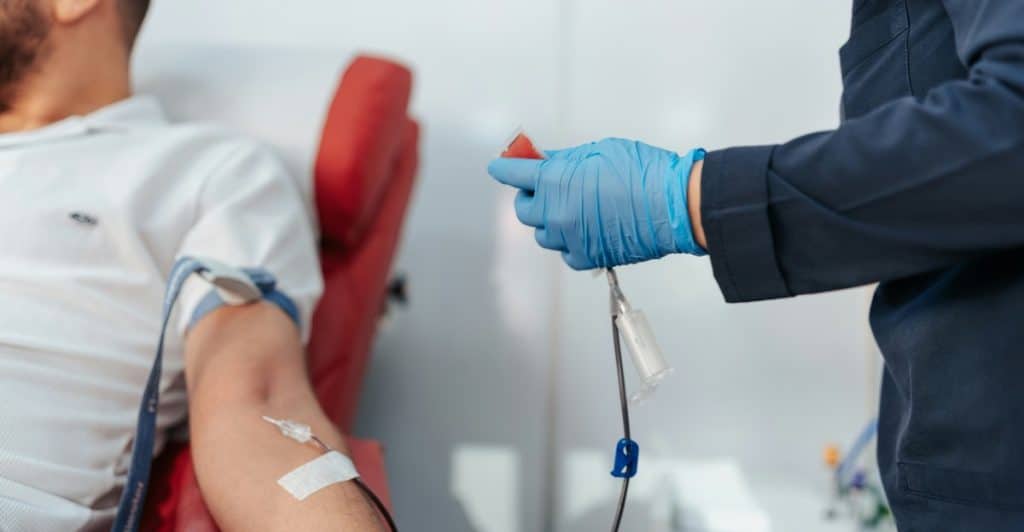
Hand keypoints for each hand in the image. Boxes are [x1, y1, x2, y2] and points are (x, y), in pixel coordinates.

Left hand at [488, 138, 704, 269]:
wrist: (674, 205)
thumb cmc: (642, 171)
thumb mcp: (599, 151)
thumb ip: (565, 159)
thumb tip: (545, 159)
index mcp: (554, 180)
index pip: (514, 174)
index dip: (504, 167)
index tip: (498, 166)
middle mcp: (556, 212)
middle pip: (524, 209)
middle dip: (531, 196)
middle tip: (546, 188)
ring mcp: (570, 238)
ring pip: (544, 233)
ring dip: (551, 221)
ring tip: (573, 209)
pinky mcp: (587, 257)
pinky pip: (566, 252)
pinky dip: (570, 242)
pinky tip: (586, 229)